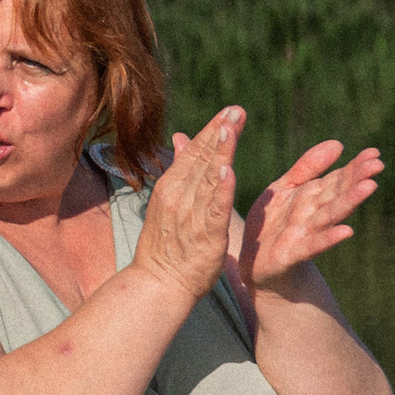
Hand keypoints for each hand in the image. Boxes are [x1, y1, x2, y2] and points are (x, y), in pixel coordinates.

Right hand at [133, 106, 242, 301]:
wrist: (157, 284)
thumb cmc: (165, 246)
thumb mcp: (167, 203)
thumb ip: (178, 171)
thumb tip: (180, 140)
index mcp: (171, 187)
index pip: (194, 153)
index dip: (212, 130)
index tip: (228, 111)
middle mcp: (179, 196)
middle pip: (202, 159)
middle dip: (220, 132)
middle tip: (237, 110)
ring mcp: (191, 215)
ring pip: (208, 178)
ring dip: (222, 152)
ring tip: (232, 128)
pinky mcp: (205, 235)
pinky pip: (214, 209)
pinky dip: (221, 190)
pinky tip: (228, 171)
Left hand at [238, 140, 380, 295]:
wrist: (254, 263)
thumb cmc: (273, 223)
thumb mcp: (286, 187)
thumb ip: (309, 167)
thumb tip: (339, 144)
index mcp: (311, 197)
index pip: (337, 179)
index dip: (354, 167)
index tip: (374, 153)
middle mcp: (313, 214)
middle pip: (337, 195)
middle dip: (356, 180)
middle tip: (378, 165)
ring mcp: (305, 234)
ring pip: (330, 216)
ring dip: (349, 202)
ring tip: (369, 187)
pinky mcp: (292, 254)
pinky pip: (311, 246)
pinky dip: (329, 239)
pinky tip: (347, 231)